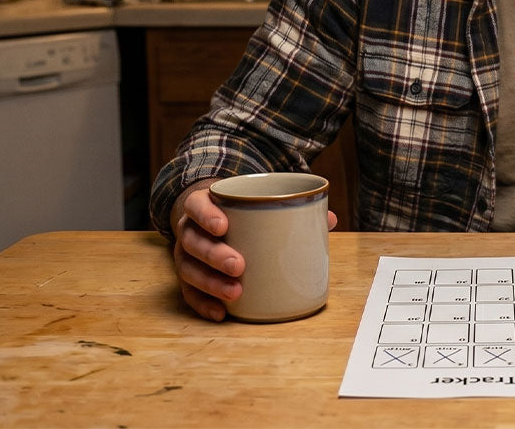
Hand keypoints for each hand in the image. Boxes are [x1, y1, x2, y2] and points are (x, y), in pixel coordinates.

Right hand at [169, 178, 337, 320]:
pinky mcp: (189, 278)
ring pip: (189, 270)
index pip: (196, 206)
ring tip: (235, 293)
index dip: (206, 215)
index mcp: (204, 205)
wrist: (209, 217)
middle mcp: (189, 230)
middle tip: (239, 265)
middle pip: (193, 242)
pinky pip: (190, 294)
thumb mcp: (256, 201)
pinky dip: (204, 304)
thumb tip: (329, 219)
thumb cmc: (239, 210)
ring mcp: (186, 255)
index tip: (224, 226)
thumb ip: (289, 207)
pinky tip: (221, 313)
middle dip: (214, 255)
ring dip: (210, 283)